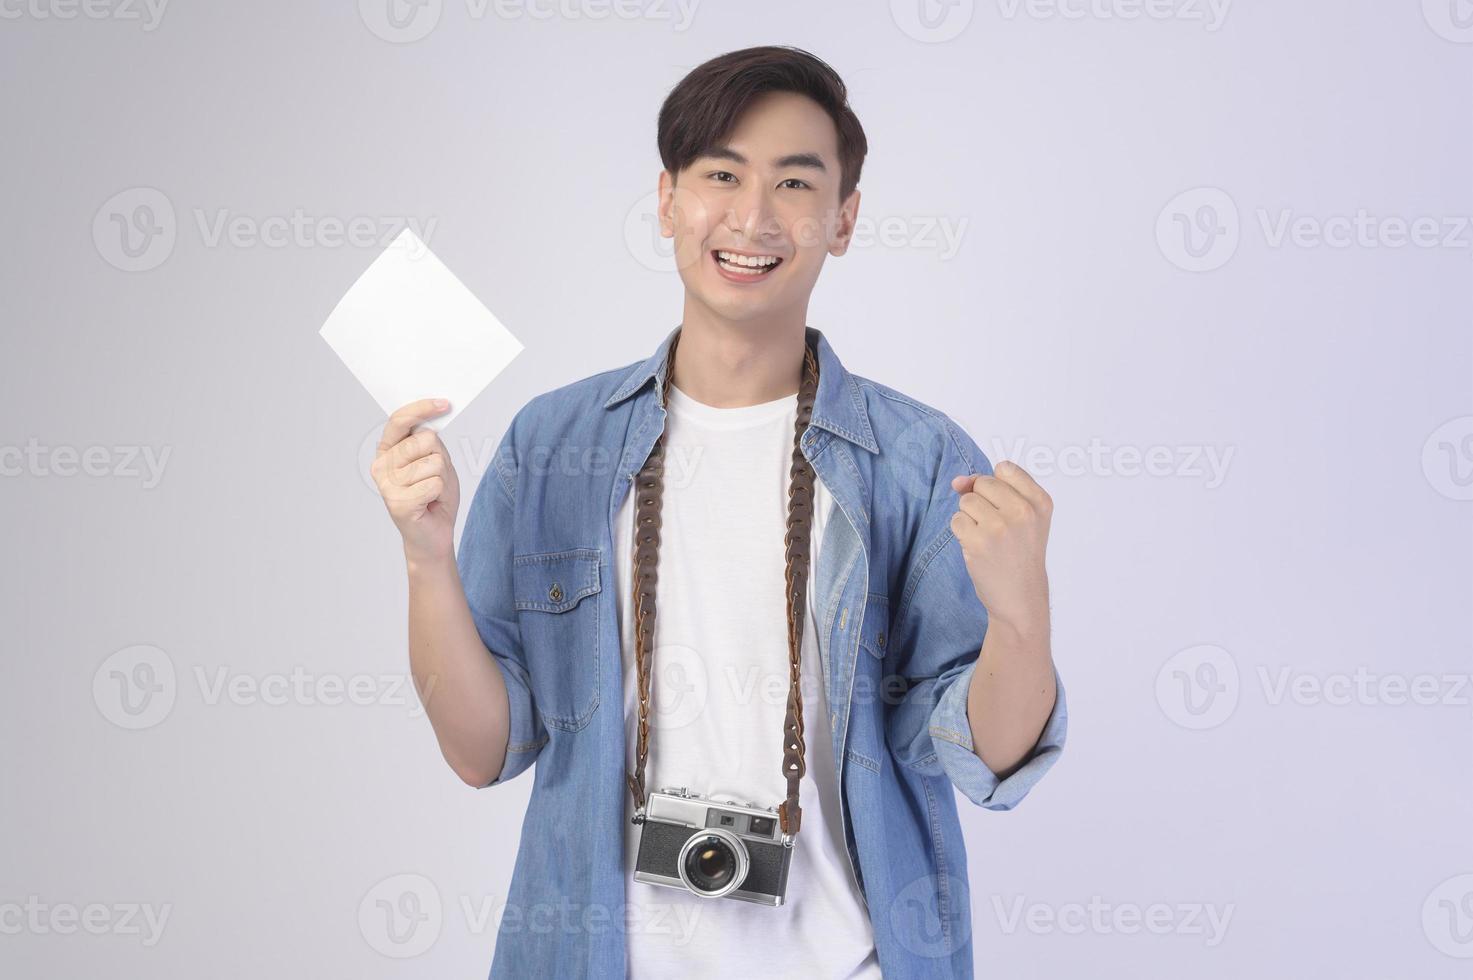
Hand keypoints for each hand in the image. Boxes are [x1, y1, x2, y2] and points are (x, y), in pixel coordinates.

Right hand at [371, 399, 459, 562]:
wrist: (434, 534)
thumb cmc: (435, 495)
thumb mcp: (437, 461)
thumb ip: (430, 441)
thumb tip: (430, 421)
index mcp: (388, 450)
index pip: (400, 420)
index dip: (421, 408)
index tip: (445, 403)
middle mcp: (381, 464)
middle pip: (425, 440)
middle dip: (441, 458)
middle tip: (435, 477)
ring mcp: (387, 484)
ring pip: (434, 463)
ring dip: (442, 478)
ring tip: (432, 492)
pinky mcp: (397, 502)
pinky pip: (435, 483)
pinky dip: (441, 494)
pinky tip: (430, 504)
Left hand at [949, 461, 1051, 635]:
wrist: (1021, 597)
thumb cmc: (1019, 554)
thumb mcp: (1023, 518)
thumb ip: (993, 489)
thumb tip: (957, 481)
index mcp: (1040, 501)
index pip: (1005, 468)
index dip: (995, 486)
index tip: (1005, 508)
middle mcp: (1023, 511)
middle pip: (982, 483)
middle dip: (981, 502)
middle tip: (997, 528)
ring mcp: (1000, 526)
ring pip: (966, 501)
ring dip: (970, 519)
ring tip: (988, 539)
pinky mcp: (979, 542)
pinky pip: (956, 521)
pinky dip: (961, 534)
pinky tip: (978, 548)